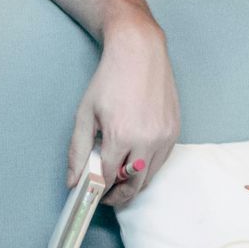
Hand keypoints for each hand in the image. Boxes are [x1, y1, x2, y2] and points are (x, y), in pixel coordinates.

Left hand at [67, 17, 178, 206]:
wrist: (139, 52)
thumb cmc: (110, 79)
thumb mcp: (85, 114)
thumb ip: (78, 151)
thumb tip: (73, 181)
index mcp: (122, 136)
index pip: (109, 178)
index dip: (98, 189)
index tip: (91, 192)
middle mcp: (147, 140)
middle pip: (133, 185)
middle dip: (118, 195)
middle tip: (106, 195)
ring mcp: (165, 136)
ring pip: (150, 176)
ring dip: (134, 183)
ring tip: (119, 179)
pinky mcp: (175, 130)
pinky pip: (162, 160)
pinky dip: (149, 166)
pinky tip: (135, 159)